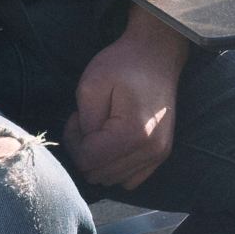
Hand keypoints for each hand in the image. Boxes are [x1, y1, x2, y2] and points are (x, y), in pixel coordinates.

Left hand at [62, 8, 191, 190]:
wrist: (157, 55)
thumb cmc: (123, 64)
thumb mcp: (91, 85)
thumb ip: (85, 123)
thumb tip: (86, 146)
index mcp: (133, 134)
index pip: (87, 160)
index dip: (73, 140)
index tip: (77, 116)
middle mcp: (151, 150)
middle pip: (99, 173)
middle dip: (85, 150)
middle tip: (88, 121)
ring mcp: (159, 154)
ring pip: (113, 179)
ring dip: (100, 159)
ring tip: (102, 129)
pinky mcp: (161, 154)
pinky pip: (131, 179)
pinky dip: (116, 166)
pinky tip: (114, 143)